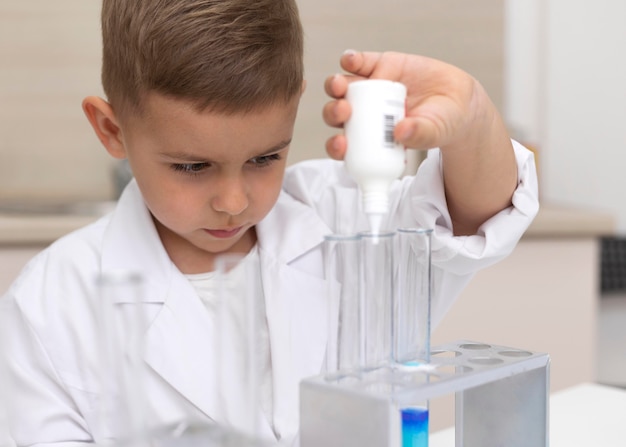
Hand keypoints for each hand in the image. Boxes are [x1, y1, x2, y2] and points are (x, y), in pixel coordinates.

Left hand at [322, 50, 493, 159]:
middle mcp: (363, 113)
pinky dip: (351, 60)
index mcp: (369, 138)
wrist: (456, 99)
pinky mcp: (379, 65)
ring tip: (340, 85)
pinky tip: (351, 60)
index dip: (336, 146)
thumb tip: (401, 132)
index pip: (343, 145)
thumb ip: (419, 135)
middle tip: (344, 111)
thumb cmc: (439, 125)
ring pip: (342, 87)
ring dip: (335, 86)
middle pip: (336, 113)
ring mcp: (369, 88)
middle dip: (334, 112)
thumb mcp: (433, 134)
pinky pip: (359, 62)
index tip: (341, 146)